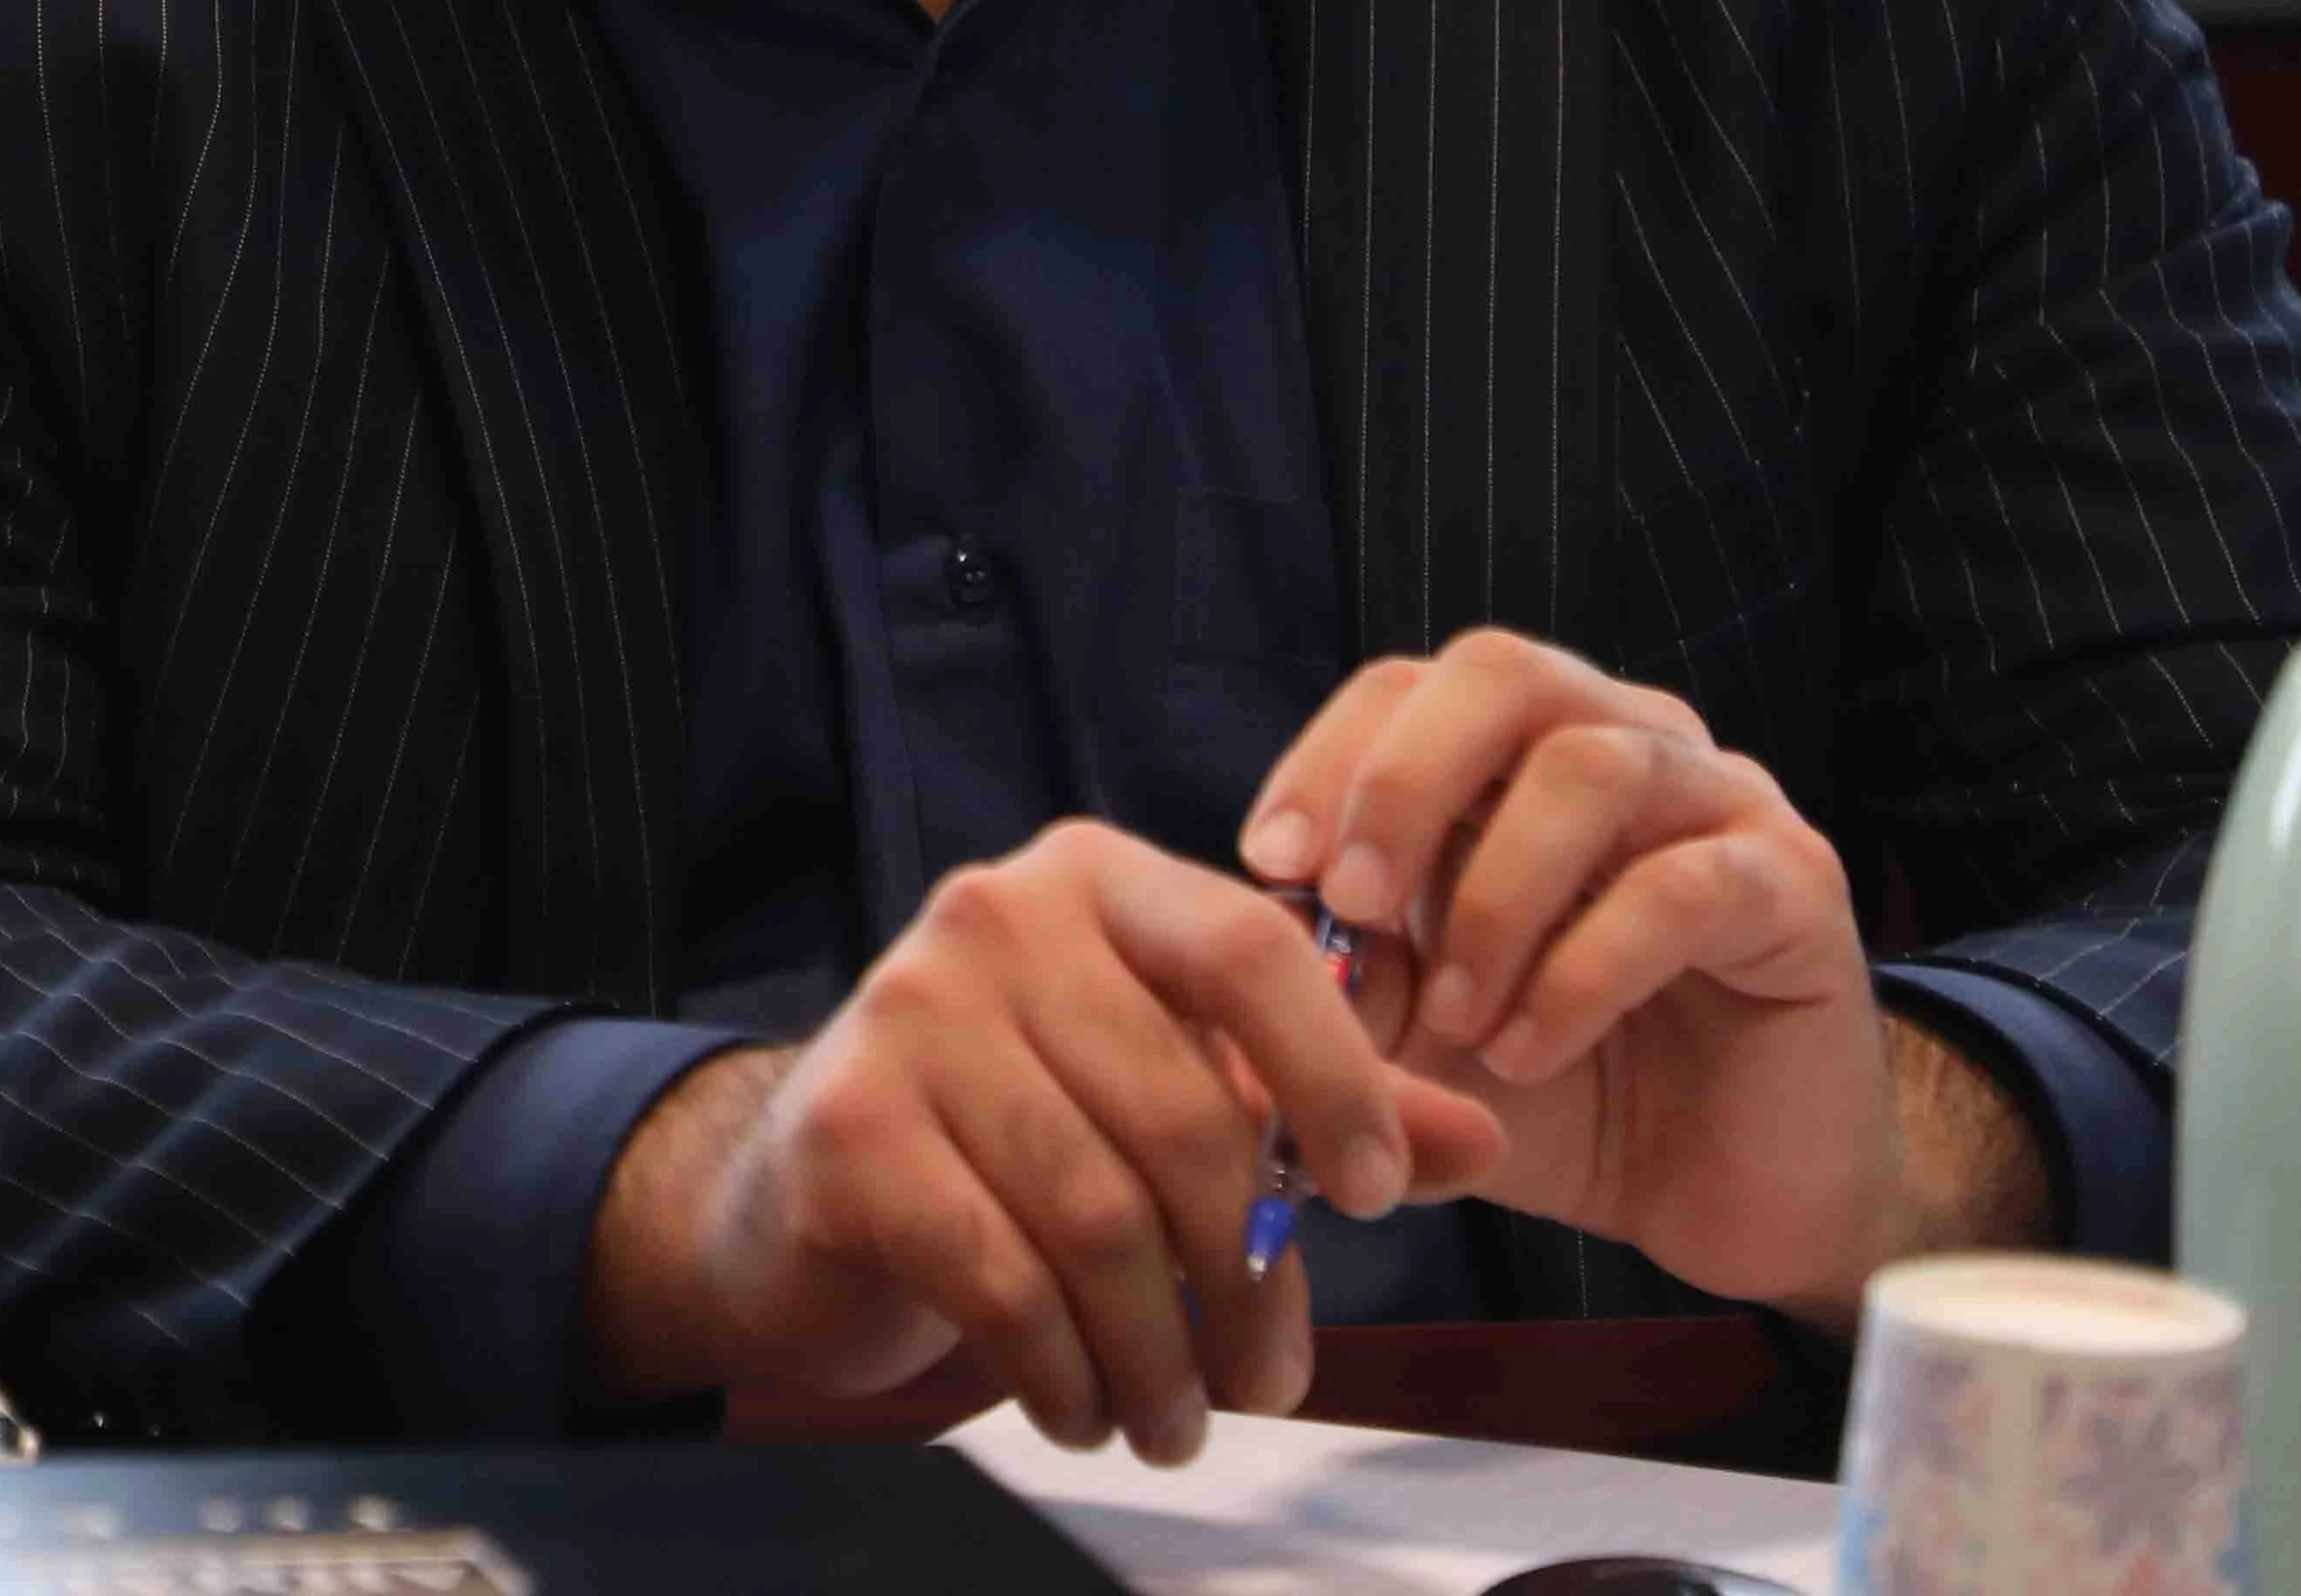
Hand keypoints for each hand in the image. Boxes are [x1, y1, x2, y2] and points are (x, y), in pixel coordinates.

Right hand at [578, 820, 1505, 1463]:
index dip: (1335, 1079)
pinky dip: (1063, 1369)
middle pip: (1183, 1117)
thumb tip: (1481, 1141)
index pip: (1250, 949)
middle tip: (1266, 1380)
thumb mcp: (1180, 1091)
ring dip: (1156, 1355)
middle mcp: (992, 915)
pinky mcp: (845, 1124)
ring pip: (1097, 1217)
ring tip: (1175, 1420)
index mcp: (1095, 880)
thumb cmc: (1024, 1128)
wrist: (818, 1186)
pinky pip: (1000, 1276)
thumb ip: (1325, 1106)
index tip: (1374, 1198)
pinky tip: (1082, 1405)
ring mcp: (905, 1010)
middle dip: (1247, 1283)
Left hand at [1243, 628, 1918, 1316]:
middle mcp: (1625, 744)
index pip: (1408, 685)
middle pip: (1502, 672)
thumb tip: (1247, 932)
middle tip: (1355, 904)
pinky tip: (1533, 1051)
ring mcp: (1720, 804)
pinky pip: (1683, 886)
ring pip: (1592, 766)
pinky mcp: (1796, 887)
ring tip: (1461, 1015)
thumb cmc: (1557, 1091)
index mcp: (1521, 755)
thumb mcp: (1414, 1037)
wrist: (1721, 1195)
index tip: (1269, 863)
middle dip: (1402, 782)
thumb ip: (1338, 980)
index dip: (1327, 757)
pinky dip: (1582, 970)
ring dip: (1495, 896)